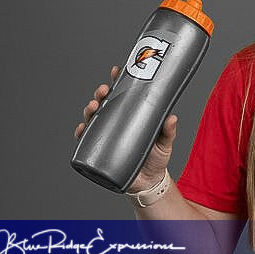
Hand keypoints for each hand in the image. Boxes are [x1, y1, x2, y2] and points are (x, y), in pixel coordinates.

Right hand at [74, 65, 179, 191]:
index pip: (122, 96)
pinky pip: (87, 142)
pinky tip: (82, 129)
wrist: (150, 182)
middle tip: (104, 91)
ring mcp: (107, 137)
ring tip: (93, 107)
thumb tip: (172, 117)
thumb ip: (168, 131)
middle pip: (105, 104)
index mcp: (131, 117)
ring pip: (93, 119)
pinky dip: (82, 134)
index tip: (116, 71)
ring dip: (90, 110)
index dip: (118, 82)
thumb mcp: (164, 143)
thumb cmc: (156, 159)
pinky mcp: (101, 153)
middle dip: (101, 95)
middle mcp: (117, 124)